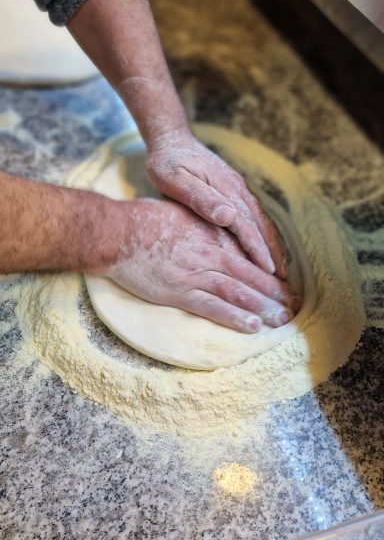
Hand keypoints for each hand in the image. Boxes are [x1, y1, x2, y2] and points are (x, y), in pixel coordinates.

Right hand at [104, 198, 297, 332]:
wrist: (119, 232)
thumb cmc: (145, 219)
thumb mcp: (183, 213)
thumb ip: (205, 224)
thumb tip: (219, 227)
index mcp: (213, 235)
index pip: (249, 257)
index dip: (269, 273)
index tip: (285, 284)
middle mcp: (212, 254)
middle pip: (251, 277)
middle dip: (275, 294)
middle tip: (295, 307)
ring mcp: (197, 274)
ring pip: (239, 293)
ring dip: (263, 308)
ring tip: (282, 320)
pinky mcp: (181, 291)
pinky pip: (214, 307)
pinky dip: (235, 317)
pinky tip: (252, 326)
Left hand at [146, 129, 286, 277]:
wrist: (170, 138)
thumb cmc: (166, 162)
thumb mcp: (174, 179)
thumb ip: (200, 197)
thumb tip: (228, 216)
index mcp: (224, 189)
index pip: (246, 226)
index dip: (258, 250)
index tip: (269, 271)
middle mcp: (237, 188)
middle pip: (261, 224)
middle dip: (273, 252)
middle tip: (283, 279)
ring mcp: (238, 188)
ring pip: (262, 219)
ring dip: (273, 243)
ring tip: (281, 268)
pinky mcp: (234, 189)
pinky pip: (255, 214)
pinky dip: (265, 232)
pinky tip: (266, 245)